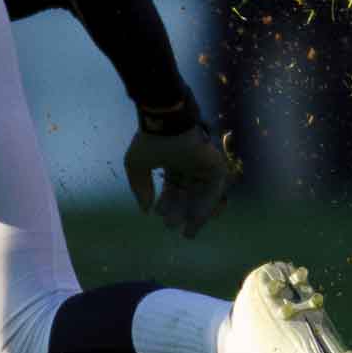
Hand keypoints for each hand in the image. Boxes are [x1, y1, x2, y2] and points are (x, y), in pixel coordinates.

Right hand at [124, 117, 230, 238]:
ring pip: (201, 195)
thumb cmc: (151, 140)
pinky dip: (208, 206)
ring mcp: (203, 165)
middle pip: (187, 193)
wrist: (166, 121)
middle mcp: (189, 164)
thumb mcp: (136, 165)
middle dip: (179, 211)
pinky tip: (198, 220)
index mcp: (172, 161)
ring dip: (195, 214)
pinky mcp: (215, 165)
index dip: (166, 202)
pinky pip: (215, 191)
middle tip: (172, 227)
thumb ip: (140, 187)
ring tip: (187, 231)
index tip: (159, 214)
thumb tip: (145, 210)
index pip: (172, 187)